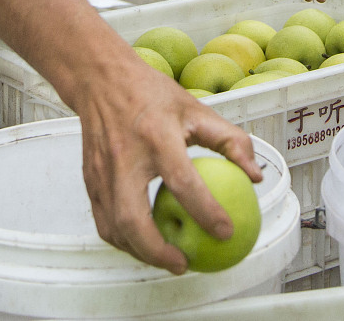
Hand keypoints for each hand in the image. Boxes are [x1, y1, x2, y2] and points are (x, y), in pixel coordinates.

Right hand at [78, 56, 260, 270]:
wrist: (101, 80)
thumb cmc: (150, 94)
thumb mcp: (197, 109)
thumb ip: (230, 141)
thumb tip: (253, 176)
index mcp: (156, 136)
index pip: (182, 181)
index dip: (206, 211)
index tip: (226, 231)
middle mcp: (125, 157)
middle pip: (133, 218)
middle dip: (158, 251)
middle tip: (184, 263)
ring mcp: (103, 172)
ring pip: (114, 228)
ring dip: (141, 252)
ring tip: (168, 258)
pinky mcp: (90, 181)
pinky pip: (103, 222)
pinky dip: (124, 241)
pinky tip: (144, 244)